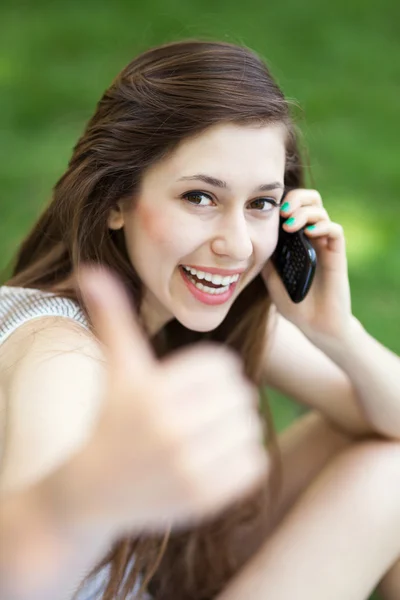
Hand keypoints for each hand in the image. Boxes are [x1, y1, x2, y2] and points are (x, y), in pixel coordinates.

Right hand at [75, 265, 268, 533]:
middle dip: (226, 398)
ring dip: (236, 426)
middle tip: (205, 408)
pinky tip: (216, 455)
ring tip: (212, 430)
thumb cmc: (109, 417)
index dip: (213, 372)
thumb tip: (91, 268)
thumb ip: (111, 316)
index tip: (195, 383)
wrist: (90, 491)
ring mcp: (187, 469)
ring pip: (250, 428)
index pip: (222, 366)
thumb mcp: (115, 368)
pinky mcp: (203, 500)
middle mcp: (169, 431)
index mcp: (151, 391)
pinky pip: (254, 463)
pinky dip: (243, 456)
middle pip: (240, 395)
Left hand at [261, 188, 352, 344]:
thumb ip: (264, 259)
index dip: (282, 201)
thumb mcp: (271, 279)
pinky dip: (323, 226)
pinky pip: (335, 231)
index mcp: (295, 239)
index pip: (292, 206)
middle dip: (296, 198)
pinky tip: (309, 233)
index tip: (265, 209)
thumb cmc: (294, 303)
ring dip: (304, 212)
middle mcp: (311, 237)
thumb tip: (248, 242)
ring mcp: (324, 245)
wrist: (316, 325)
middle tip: (282, 211)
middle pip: (310, 200)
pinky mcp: (337, 255)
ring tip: (290, 225)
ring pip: (321, 211)